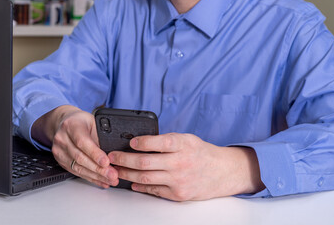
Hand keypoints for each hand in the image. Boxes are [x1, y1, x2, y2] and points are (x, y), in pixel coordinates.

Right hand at [32, 105, 118, 187]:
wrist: (66, 123)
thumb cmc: (82, 122)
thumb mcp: (93, 121)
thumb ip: (101, 135)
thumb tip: (115, 152)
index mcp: (71, 125)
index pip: (82, 142)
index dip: (95, 153)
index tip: (106, 162)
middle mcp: (62, 139)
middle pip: (80, 157)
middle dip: (98, 169)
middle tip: (112, 175)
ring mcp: (59, 151)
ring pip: (78, 167)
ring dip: (96, 176)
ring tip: (110, 180)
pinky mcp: (61, 161)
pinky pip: (76, 172)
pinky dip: (91, 178)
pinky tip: (101, 181)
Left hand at [108, 133, 264, 200]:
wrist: (221, 172)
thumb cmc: (200, 153)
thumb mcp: (187, 139)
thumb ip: (167, 141)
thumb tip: (140, 142)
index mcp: (183, 145)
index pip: (159, 142)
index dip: (142, 142)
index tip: (130, 142)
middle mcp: (180, 162)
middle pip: (145, 162)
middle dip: (124, 159)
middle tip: (112, 156)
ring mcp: (179, 180)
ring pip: (145, 177)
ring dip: (127, 173)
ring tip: (116, 169)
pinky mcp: (178, 194)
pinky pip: (154, 190)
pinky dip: (140, 186)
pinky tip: (132, 182)